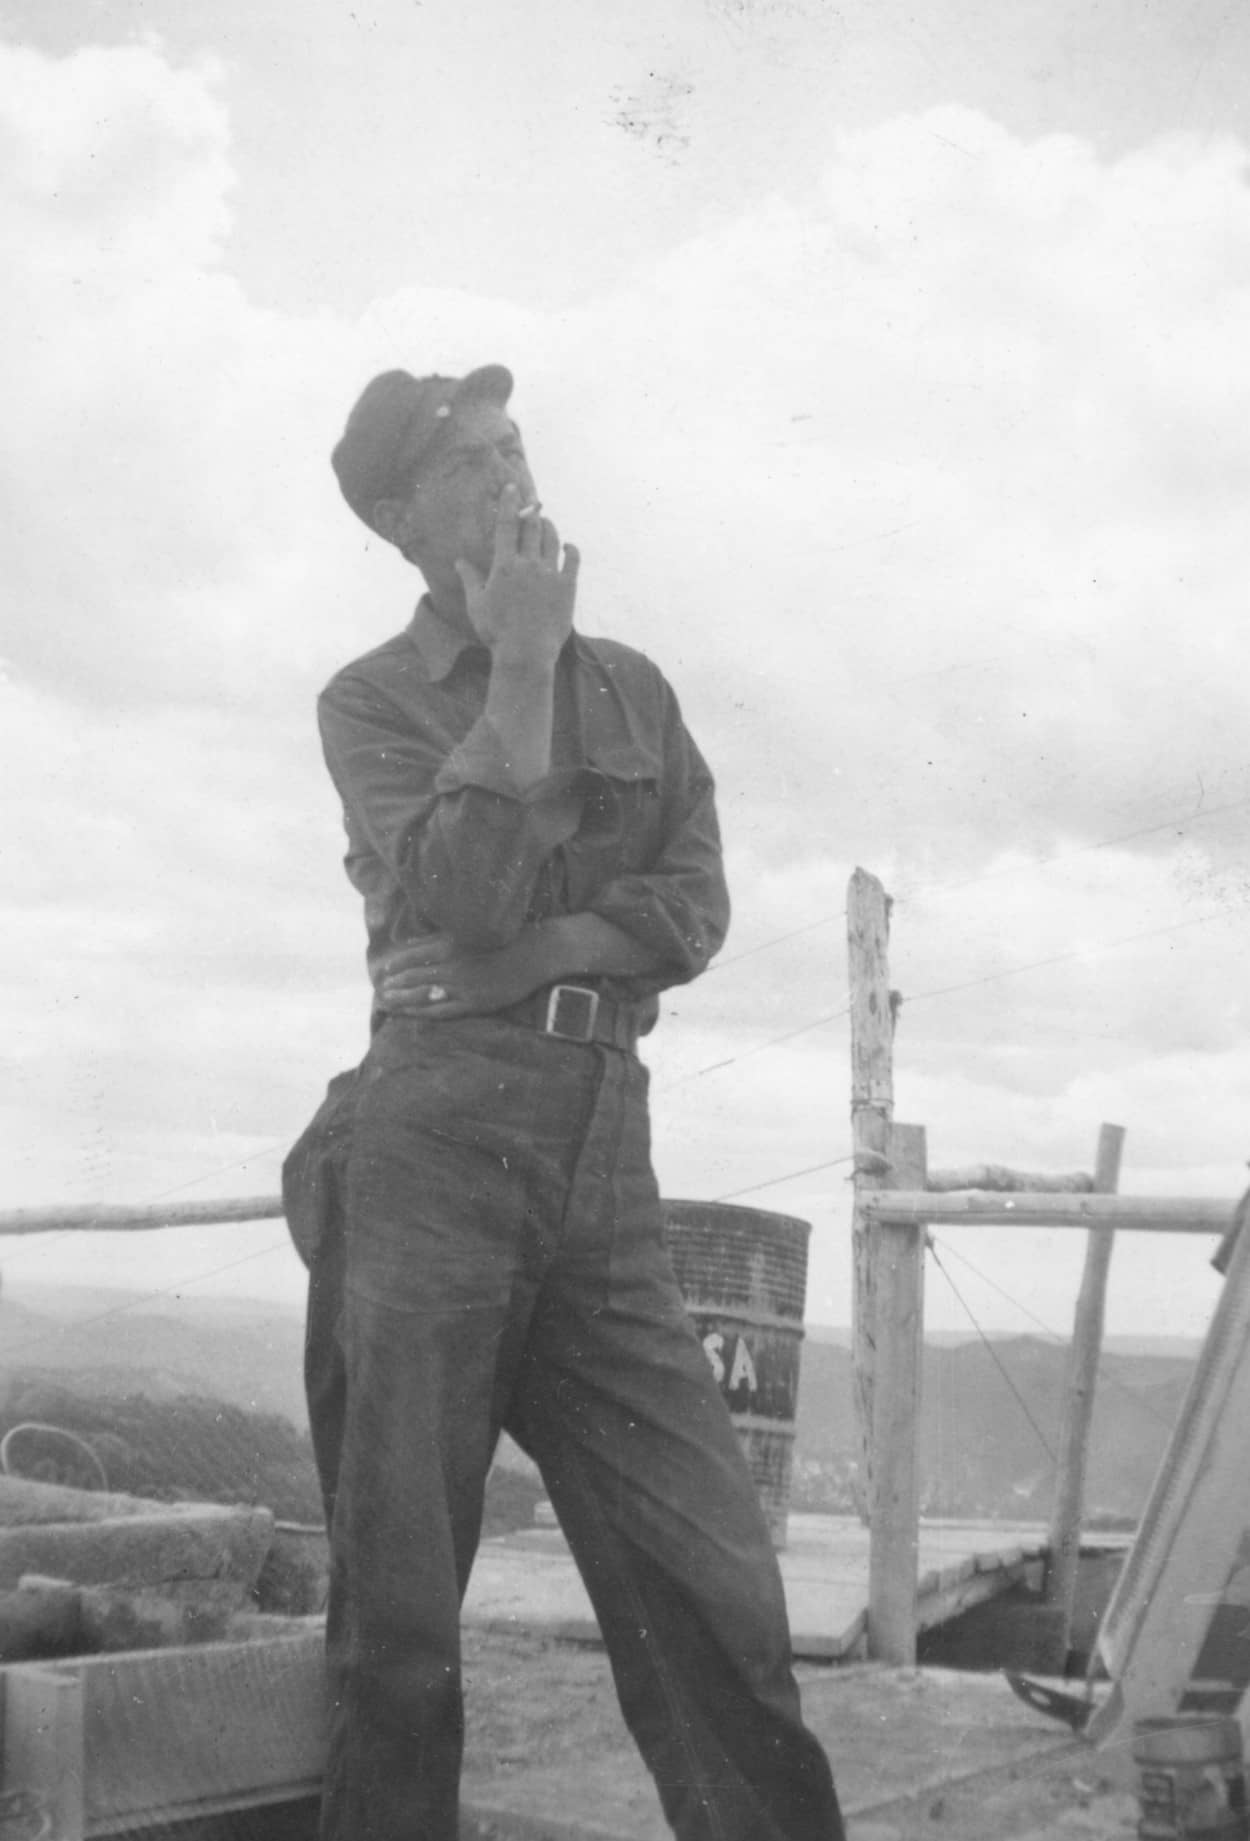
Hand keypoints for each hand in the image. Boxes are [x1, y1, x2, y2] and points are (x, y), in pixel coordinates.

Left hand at [375, 929, 549, 1020]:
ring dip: (401, 1001)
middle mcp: (453, 965)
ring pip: (423, 996)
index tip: (384, 972)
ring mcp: (464, 986)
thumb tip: (413, 944)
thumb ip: (442, 937)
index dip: (395, 966)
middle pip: (413, 978)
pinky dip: (422, 1013)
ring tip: (387, 1003)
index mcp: (450, 943)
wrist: (538, 951)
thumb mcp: (469, 929)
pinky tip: (410, 1015)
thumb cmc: (506, 935)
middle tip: (381, 992)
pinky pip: (442, 1011)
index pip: (411, 957)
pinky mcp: (476, 1003)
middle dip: (394, 986)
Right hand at [454, 483, 579, 662]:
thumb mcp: (477, 605)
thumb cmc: (496, 631)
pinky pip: (572, 559)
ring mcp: (550, 574)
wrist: (526, 653)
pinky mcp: (567, 586)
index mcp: (504, 566)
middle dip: (531, 512)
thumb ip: (470, 579)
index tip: (512, 488)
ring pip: (552, 539)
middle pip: (532, 527)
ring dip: (549, 527)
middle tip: (532, 505)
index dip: (509, 503)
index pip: (507, 526)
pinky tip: (567, 546)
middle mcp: (528, 564)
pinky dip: (570, 549)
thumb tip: (459, 561)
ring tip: (546, 523)